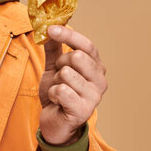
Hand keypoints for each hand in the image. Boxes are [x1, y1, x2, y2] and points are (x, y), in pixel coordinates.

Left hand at [39, 26, 106, 145]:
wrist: (54, 123)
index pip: (87, 45)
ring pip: (66, 74)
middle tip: (58, 77)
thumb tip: (50, 27)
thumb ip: (54, 49)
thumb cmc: (57, 95)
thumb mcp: (53, 68)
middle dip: (59, 65)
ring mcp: (94, 96)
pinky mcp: (84, 110)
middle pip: (76, 57)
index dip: (69, 35)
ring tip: (57, 92)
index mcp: (95, 67)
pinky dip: (52, 94)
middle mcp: (100, 80)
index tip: (51, 29)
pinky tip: (56, 101)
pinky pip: (61, 90)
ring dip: (54, 82)